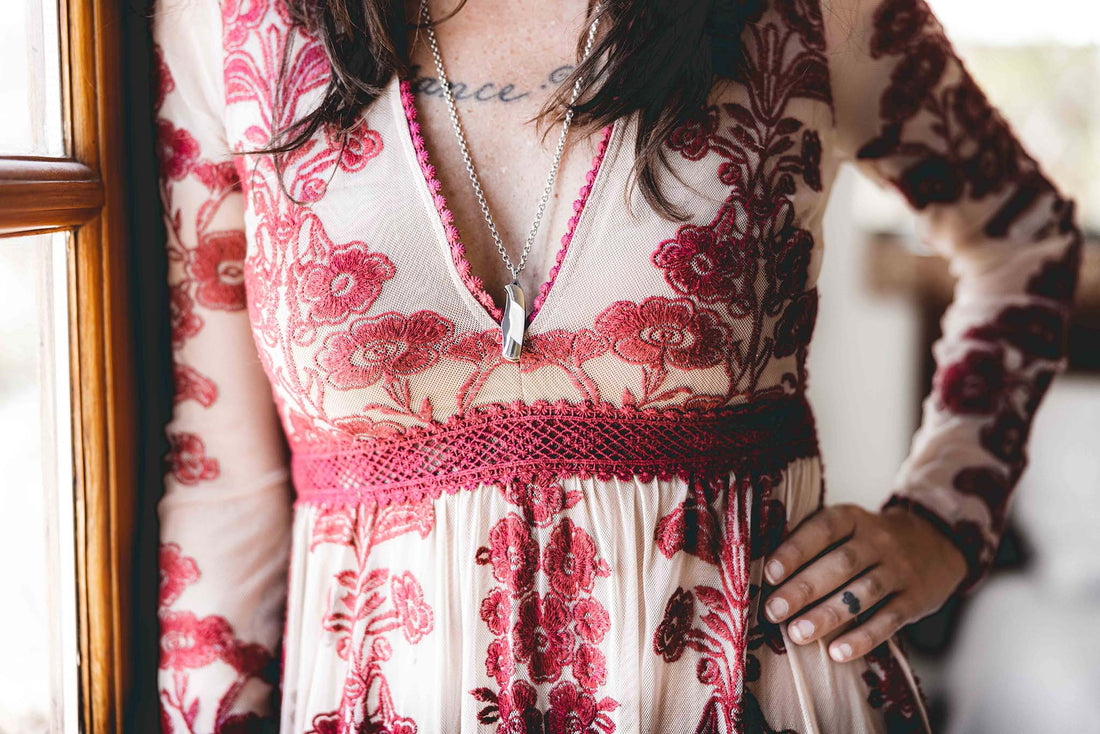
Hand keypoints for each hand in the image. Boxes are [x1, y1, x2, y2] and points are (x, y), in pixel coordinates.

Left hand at [761, 503, 966, 662]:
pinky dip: (862, 638)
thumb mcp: (849, 526)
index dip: (796, 550)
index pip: (823, 529)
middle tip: (774, 611)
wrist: (936, 541)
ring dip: (828, 615)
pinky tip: (837, 653)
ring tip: (797, 634)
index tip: (770, 573)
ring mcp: (900, 570)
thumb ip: (815, 542)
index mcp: (853, 518)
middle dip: (804, 588)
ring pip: (863, 594)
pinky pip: (889, 620)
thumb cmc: (870, 540)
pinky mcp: (916, 599)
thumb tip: (767, 573)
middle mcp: (878, 541)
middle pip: (841, 564)